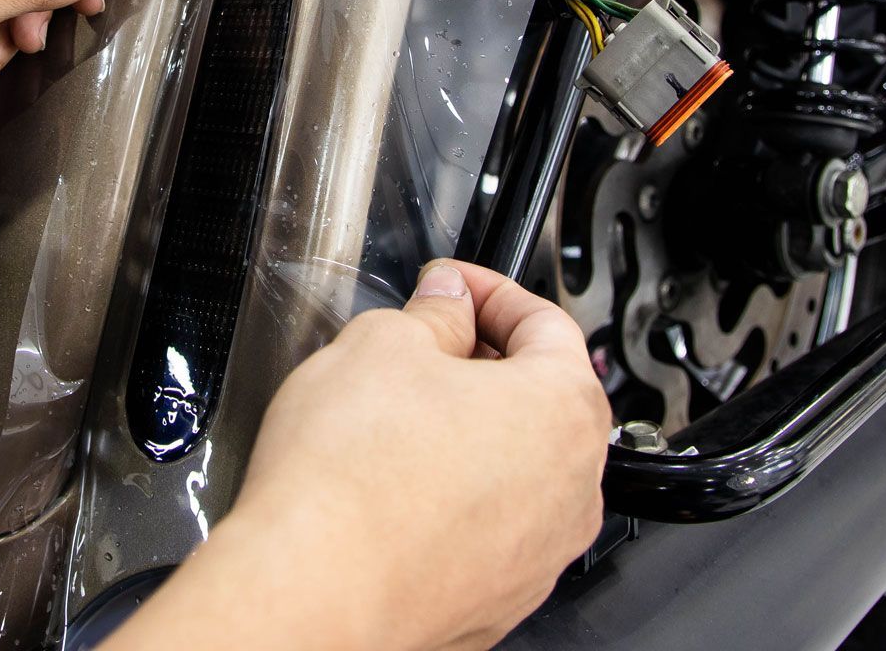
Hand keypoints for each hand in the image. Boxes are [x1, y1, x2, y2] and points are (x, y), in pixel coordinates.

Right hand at [108, 261, 609, 650]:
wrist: (313, 593)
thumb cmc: (351, 483)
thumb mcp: (382, 345)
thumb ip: (432, 312)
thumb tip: (446, 302)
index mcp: (563, 412)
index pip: (545, 322)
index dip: (487, 291)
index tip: (450, 287)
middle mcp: (572, 490)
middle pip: (538, 399)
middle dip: (479, 363)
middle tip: (418, 346)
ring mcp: (539, 555)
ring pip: (513, 469)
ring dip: (465, 436)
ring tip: (393, 421)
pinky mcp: (497, 599)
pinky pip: (486, 527)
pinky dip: (450, 499)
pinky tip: (392, 485)